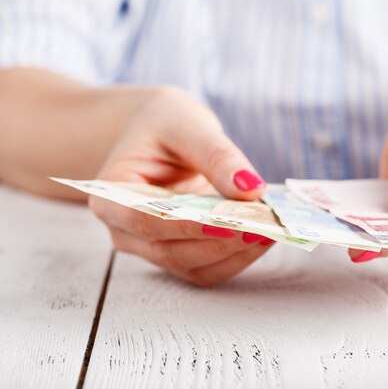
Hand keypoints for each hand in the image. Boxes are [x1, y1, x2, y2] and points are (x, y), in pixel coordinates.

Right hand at [90, 87, 273, 286]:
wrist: (158, 132)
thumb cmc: (163, 123)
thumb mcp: (188, 126)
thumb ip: (217, 156)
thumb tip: (252, 189)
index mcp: (111, 195)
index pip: (147, 220)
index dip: (188, 226)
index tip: (229, 223)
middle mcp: (125, 230)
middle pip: (173, 251)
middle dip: (222, 242)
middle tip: (266, 226)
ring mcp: (151, 247)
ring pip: (194, 266)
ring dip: (236, 253)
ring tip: (273, 230)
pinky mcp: (178, 252)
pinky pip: (208, 267)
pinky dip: (238, 256)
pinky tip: (265, 236)